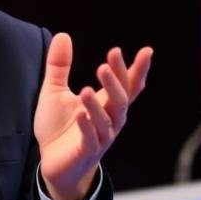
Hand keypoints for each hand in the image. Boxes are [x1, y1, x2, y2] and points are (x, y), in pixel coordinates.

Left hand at [34, 33, 152, 199]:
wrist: (53, 164)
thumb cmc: (59, 128)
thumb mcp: (54, 92)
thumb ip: (60, 66)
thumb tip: (63, 35)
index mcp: (106, 104)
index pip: (127, 85)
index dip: (137, 69)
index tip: (147, 51)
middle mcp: (109, 120)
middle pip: (121, 99)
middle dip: (118, 79)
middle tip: (110, 58)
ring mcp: (99, 137)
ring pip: (107, 120)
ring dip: (99, 104)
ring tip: (87, 87)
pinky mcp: (85, 152)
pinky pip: (90, 139)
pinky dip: (87, 126)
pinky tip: (81, 114)